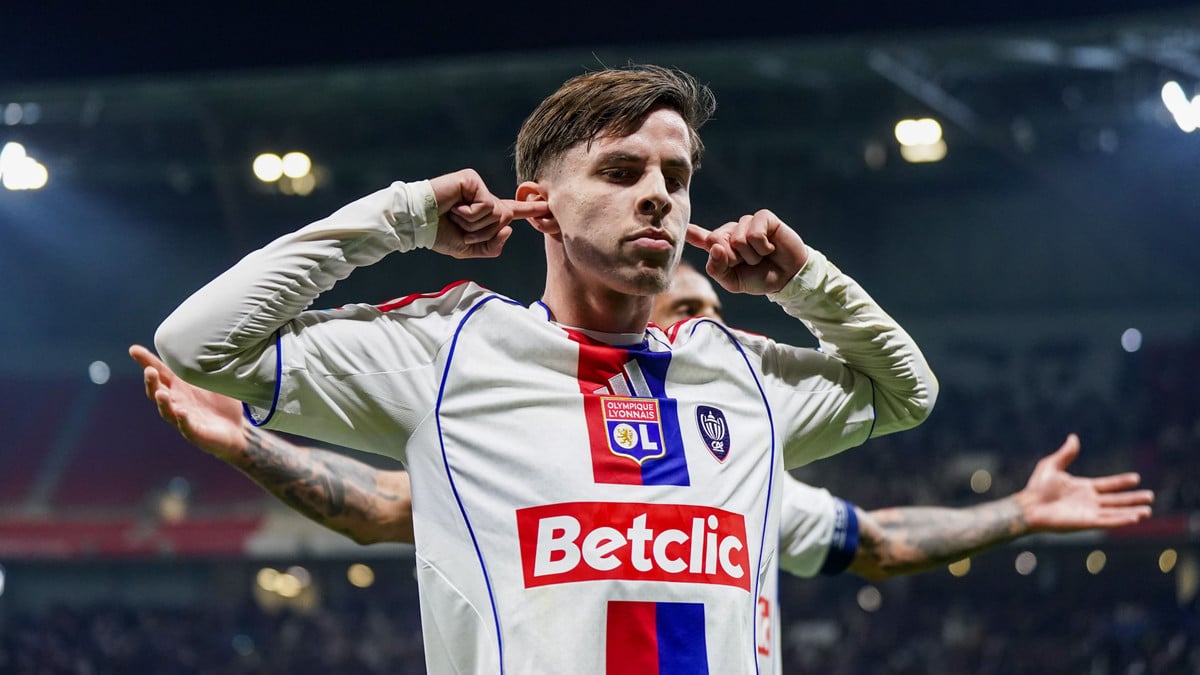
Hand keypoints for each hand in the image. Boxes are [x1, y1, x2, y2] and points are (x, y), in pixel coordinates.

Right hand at [129, 344, 247, 460]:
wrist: (236, 431)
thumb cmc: (222, 404)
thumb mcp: (216, 381)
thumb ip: (210, 365)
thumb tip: (212, 340)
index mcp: (180, 387)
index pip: (161, 373)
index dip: (147, 362)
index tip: (133, 350)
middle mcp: (178, 402)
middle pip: (158, 391)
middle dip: (152, 382)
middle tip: (150, 371)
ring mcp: (184, 419)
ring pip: (167, 411)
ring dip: (163, 402)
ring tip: (161, 393)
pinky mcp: (196, 434)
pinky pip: (187, 428)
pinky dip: (183, 421)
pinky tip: (182, 414)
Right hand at [429, 168, 549, 258]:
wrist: (418, 223)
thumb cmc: (439, 234)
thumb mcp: (468, 249)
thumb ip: (492, 246)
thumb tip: (509, 228)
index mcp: (485, 214)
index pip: (512, 212)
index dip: (530, 210)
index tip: (547, 207)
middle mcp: (485, 198)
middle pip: (504, 220)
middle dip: (482, 232)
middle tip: (459, 225)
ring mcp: (479, 187)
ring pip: (496, 214)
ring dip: (474, 224)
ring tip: (454, 215)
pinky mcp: (471, 180)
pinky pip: (485, 205)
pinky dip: (469, 214)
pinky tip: (454, 208)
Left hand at [685, 209, 808, 294]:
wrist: (787, 277)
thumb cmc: (759, 278)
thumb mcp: (733, 281)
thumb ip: (717, 269)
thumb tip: (714, 247)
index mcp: (722, 247)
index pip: (703, 238)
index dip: (693, 233)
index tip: (683, 228)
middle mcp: (732, 232)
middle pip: (716, 240)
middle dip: (732, 258)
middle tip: (747, 263)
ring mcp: (747, 223)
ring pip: (737, 239)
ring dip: (751, 255)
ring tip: (761, 256)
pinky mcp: (763, 218)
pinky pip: (754, 233)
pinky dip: (762, 247)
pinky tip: (770, 247)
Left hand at [1016, 434, 1153, 531]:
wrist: (1029, 505)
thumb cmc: (1037, 488)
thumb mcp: (1052, 465)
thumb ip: (1066, 453)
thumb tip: (1073, 437)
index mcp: (1083, 487)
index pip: (1108, 485)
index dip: (1121, 482)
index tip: (1136, 478)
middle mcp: (1089, 501)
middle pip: (1116, 500)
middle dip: (1133, 499)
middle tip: (1150, 496)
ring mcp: (1089, 512)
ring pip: (1116, 512)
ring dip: (1131, 511)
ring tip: (1147, 511)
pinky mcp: (1086, 523)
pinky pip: (1108, 521)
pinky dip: (1121, 520)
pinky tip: (1134, 518)